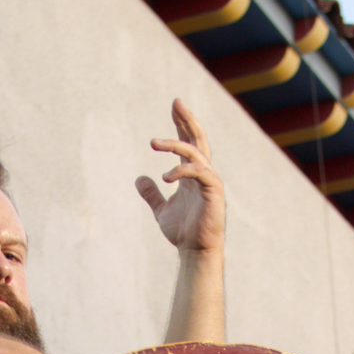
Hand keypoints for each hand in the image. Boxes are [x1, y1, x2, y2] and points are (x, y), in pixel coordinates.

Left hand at [135, 99, 224, 255]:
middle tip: (175, 102)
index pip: (188, 143)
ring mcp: (210, 181)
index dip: (181, 124)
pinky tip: (165, 176)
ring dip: (175, 145)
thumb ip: (151, 194)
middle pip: (198, 139)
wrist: (195, 251)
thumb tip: (139, 179)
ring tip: (153, 143)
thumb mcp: (161, 210)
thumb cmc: (183, 232)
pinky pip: (199, 173)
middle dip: (187, 120)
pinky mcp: (214, 192)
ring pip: (196, 153)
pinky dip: (182, 171)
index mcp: (192, 175)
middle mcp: (203, 174)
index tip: (173, 107)